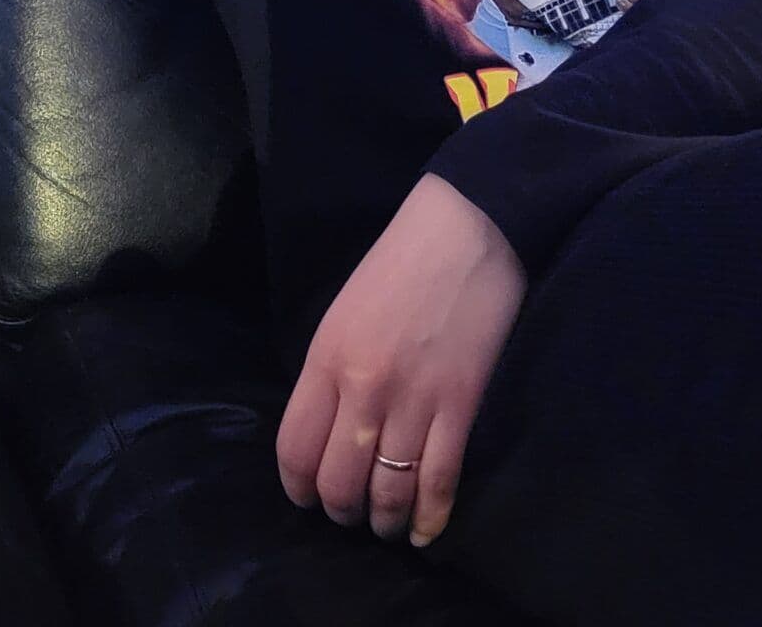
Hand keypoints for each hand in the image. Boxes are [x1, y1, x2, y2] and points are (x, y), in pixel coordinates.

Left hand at [276, 172, 525, 552]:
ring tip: (386, 526)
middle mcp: (363, 387)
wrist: (467, 228)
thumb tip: (327, 432)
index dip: (298, 488)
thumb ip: (331, 372)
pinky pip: (438, 482)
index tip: (308, 497)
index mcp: (327, 358)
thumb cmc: (401, 262)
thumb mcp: (344, 312)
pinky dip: (429, 519)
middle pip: (338, 482)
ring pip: (387, 493)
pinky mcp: (461, 406)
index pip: (294, 448)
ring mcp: (414, 400)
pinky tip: (423, 534)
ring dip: (384, 522)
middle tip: (351, 513)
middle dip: (341, 511)